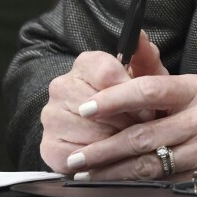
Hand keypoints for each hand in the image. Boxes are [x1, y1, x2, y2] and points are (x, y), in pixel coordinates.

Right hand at [40, 32, 168, 173]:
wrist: (116, 131)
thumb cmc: (137, 101)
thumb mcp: (148, 78)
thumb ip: (146, 57)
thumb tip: (141, 36)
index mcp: (87, 64)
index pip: (106, 73)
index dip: (130, 94)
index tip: (147, 108)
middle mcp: (62, 86)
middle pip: (96, 104)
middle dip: (124, 119)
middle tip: (139, 128)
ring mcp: (51, 115)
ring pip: (87, 130)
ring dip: (112, 140)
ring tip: (126, 141)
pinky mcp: (48, 145)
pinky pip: (74, 155)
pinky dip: (96, 160)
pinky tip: (109, 157)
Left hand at [62, 72, 196, 181]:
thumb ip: (164, 78)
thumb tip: (136, 42)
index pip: (150, 89)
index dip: (114, 99)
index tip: (88, 107)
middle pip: (142, 132)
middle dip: (103, 146)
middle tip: (77, 154)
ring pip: (148, 161)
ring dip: (111, 170)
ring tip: (86, 174)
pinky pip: (161, 181)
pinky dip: (134, 185)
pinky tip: (116, 185)